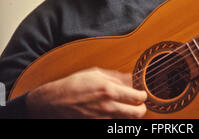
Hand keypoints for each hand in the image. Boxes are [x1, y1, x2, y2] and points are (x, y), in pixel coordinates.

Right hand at [26, 67, 146, 118]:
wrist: (54, 102)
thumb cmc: (74, 84)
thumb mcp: (95, 73)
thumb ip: (115, 76)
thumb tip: (130, 78)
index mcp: (109, 90)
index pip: (137, 97)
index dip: (143, 95)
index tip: (142, 93)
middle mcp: (108, 107)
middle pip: (137, 114)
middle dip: (142, 109)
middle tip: (140, 104)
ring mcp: (102, 120)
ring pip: (127, 122)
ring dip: (130, 116)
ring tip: (127, 108)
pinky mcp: (97, 126)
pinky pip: (113, 125)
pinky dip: (117, 120)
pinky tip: (114, 113)